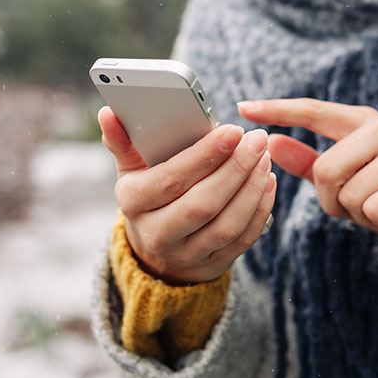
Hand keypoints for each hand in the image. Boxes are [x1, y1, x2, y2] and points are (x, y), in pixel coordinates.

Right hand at [98, 107, 276, 284]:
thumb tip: (108, 113)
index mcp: (133, 202)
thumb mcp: (131, 171)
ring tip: (264, 158)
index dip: (204, 156)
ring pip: (226, 225)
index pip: (171, 179)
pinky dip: (260, 211)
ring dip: (252, 189)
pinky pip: (243, 240)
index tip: (232, 131)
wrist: (156, 252)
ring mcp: (186, 254)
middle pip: (202, 203)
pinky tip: (269, 183)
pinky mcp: (213, 265)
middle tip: (257, 140)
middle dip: (235, 169)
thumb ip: (123, 141)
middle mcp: (157, 233)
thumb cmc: (148, 196)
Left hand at [237, 98, 377, 250]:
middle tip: (357, 200)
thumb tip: (271, 142)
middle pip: (326, 168)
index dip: (279, 109)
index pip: (314, 111)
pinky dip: (377, 219)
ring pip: (349, 192)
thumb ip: (307, 161)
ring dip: (356, 210)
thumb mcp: (341, 178)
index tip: (243, 107)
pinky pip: (373, 208)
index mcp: (363, 121)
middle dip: (333, 197)